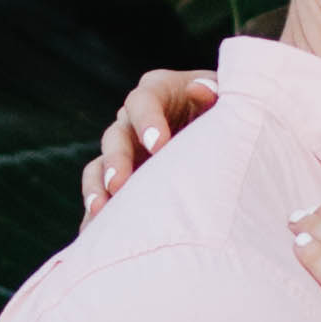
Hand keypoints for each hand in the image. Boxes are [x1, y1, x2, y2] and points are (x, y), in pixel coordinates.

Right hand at [83, 63, 218, 216]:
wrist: (220, 136)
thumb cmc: (225, 113)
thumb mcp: (225, 99)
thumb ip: (214, 95)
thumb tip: (200, 88)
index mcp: (158, 92)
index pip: (143, 100)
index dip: (148, 121)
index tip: (159, 146)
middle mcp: (133, 119)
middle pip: (116, 135)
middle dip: (117, 160)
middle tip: (119, 185)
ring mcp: (123, 150)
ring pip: (99, 166)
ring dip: (98, 188)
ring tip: (100, 211)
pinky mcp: (119, 178)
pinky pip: (99, 194)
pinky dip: (96, 212)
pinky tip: (95, 233)